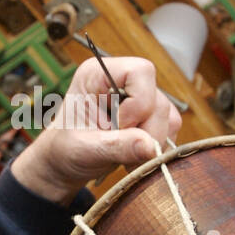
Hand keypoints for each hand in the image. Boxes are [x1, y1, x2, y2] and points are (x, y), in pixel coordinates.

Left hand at [10, 56, 180, 204]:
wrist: (64, 162)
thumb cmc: (64, 149)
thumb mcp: (84, 149)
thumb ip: (117, 146)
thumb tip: (151, 147)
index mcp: (98, 74)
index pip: (140, 71)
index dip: (138, 102)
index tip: (119, 127)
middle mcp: (121, 81)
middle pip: (157, 98)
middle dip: (146, 131)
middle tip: (124, 152)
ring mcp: (138, 98)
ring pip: (167, 115)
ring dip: (152, 142)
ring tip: (126, 157)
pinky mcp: (149, 116)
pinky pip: (169, 128)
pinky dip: (157, 147)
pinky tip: (135, 156)